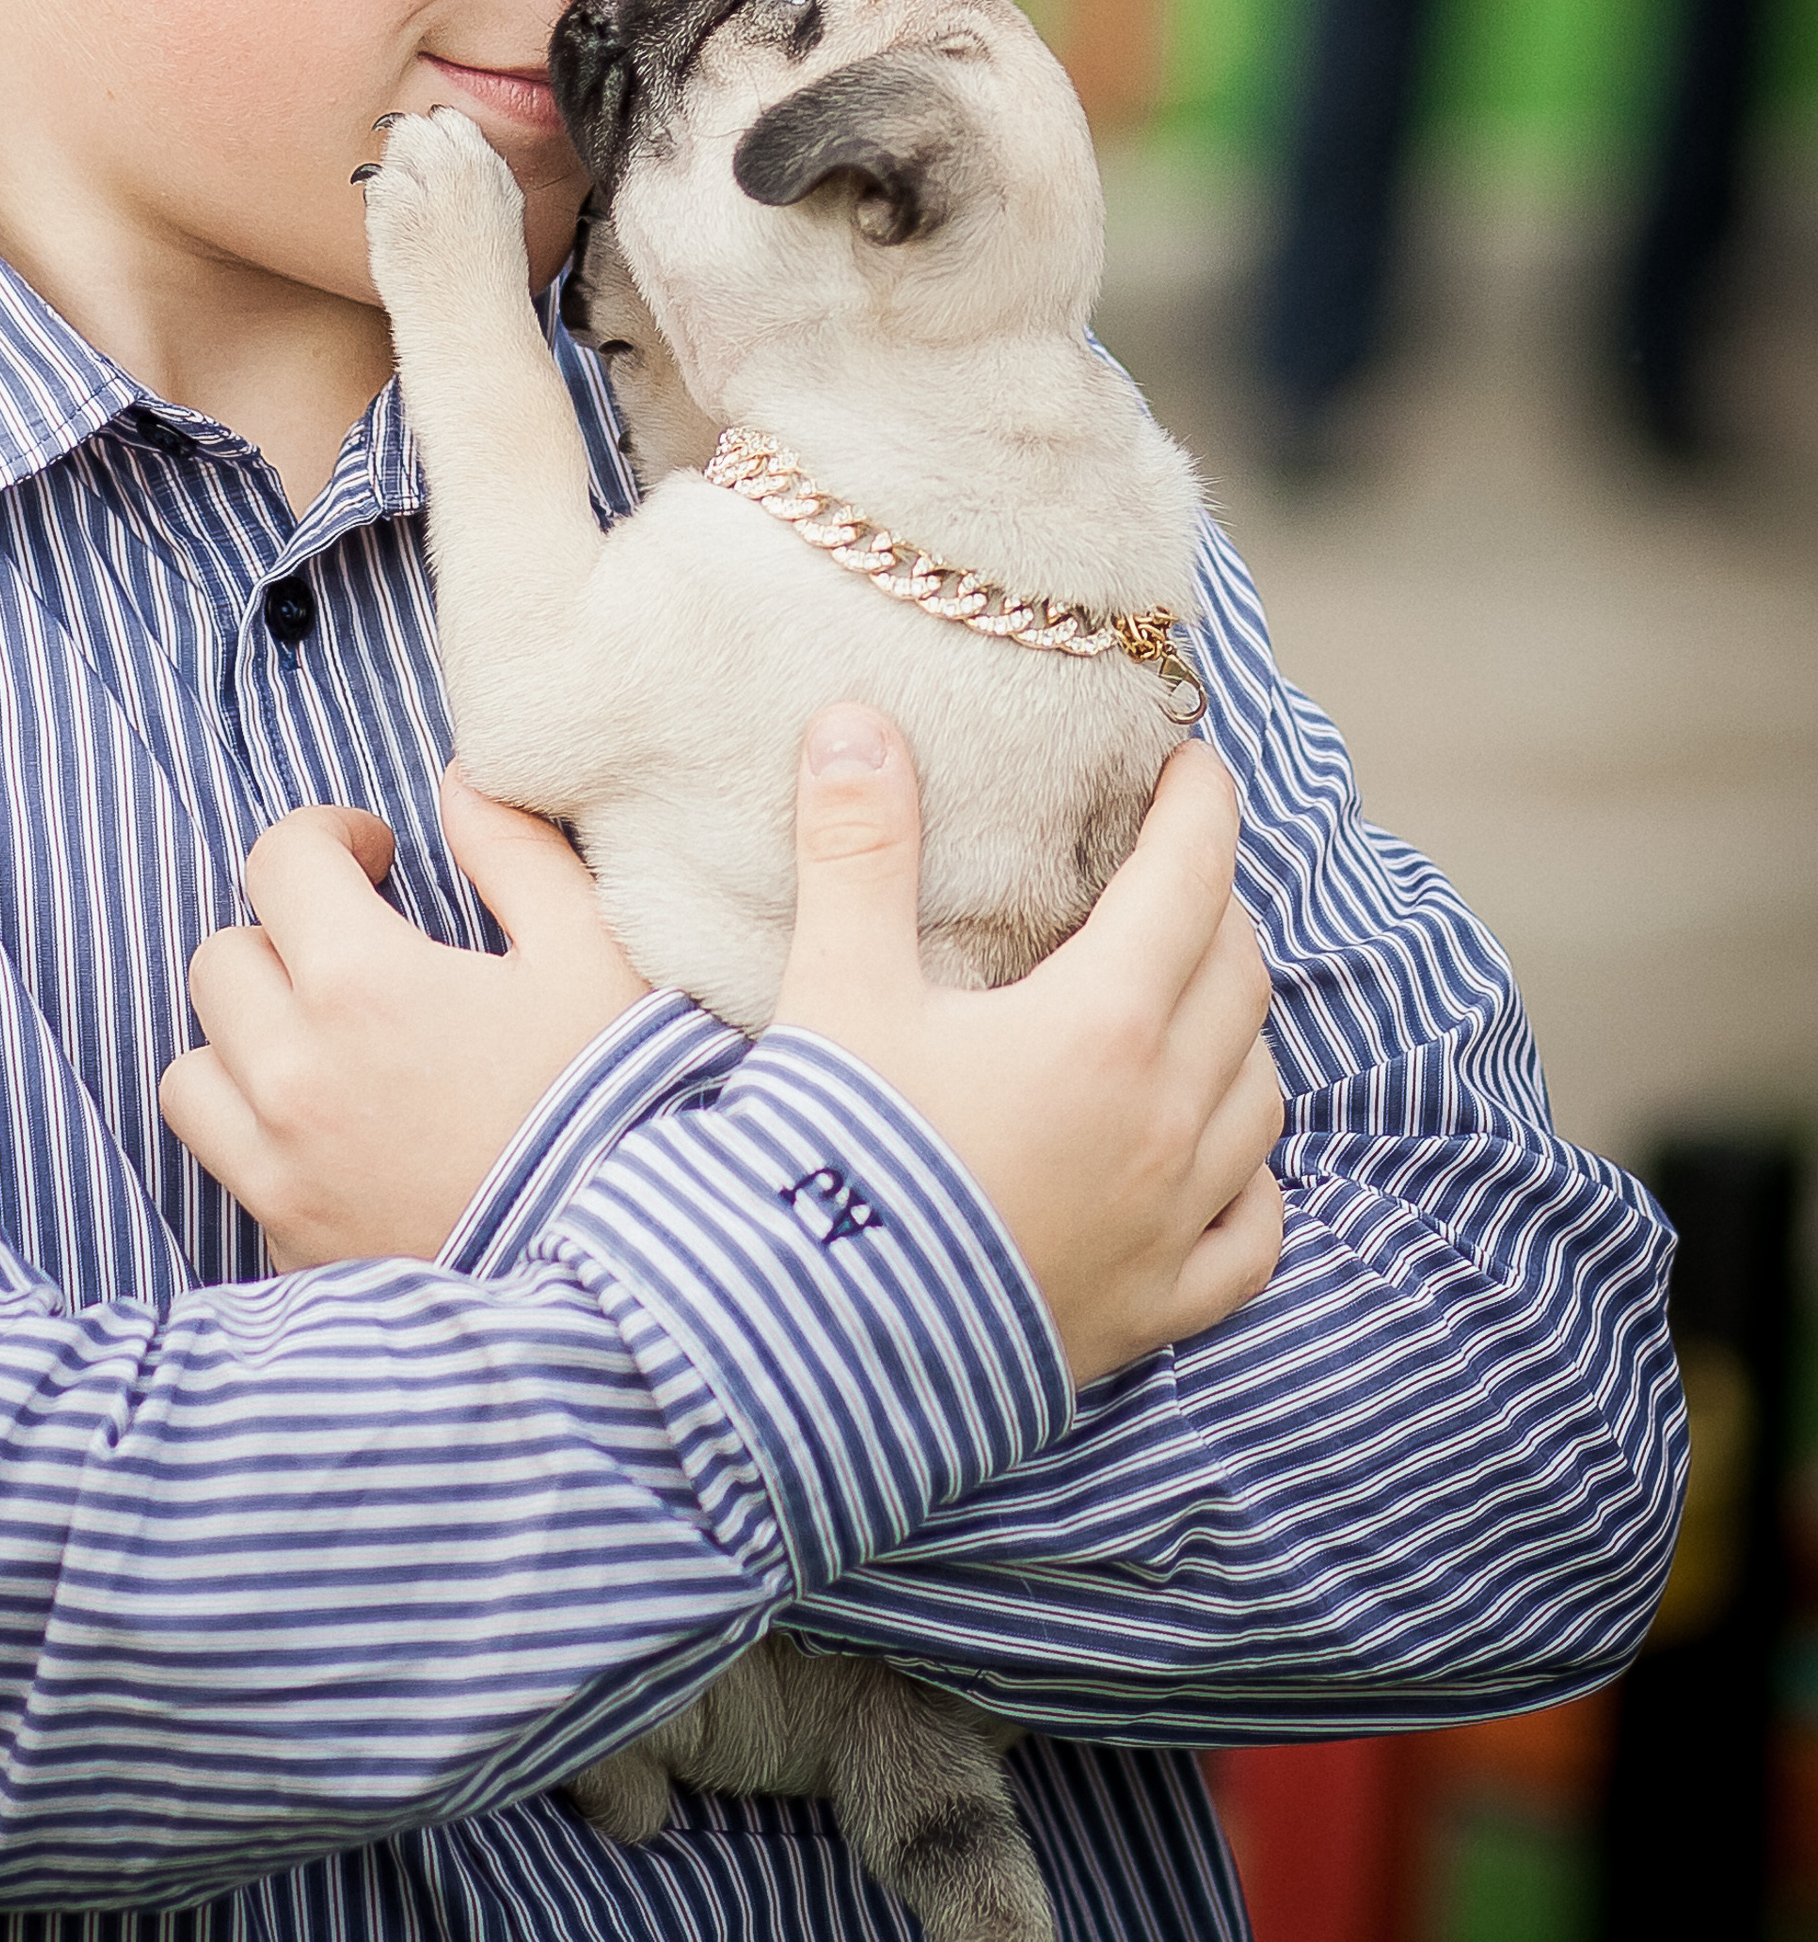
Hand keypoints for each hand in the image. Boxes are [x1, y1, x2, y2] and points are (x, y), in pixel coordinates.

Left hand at [158, 771, 648, 1265]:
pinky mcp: (290, 1252)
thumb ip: (516, 850)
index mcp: (361, 986)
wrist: (636, 1285)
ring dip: (247, 1041)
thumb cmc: (622, 1106)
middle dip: (285, 935)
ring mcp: (281, 1177)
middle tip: (362, 949)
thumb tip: (459, 782)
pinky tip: (347, 1137)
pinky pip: (232, 1171)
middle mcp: (294, 1079)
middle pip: (220, 960)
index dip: (328, 837)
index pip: (278, 861)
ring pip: (192, 1071)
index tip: (379, 856)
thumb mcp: (595, 952)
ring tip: (329, 1044)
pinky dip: (265, 1142)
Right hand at [771, 713, 1285, 1387]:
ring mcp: (1172, 1224)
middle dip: (1214, 904)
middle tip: (1171, 865)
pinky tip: (1223, 1164)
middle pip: (1236, 977)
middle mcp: (1166, 1121)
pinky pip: (1252, 1236)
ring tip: (1190, 994)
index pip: (1189, 880)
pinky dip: (1251, 1182)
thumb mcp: (837, 988)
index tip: (1194, 763)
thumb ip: (857, 847)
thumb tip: (859, 723)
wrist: (819, 1355)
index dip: (1200, 808)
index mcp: (1103, 1026)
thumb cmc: (831, 1161)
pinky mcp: (1155, 1312)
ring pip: (1258, 1096)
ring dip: (1235, 1028)